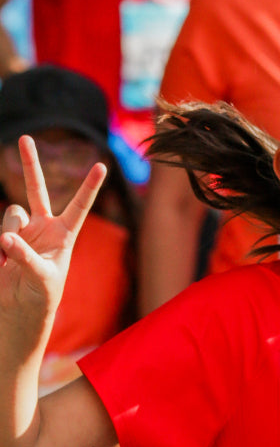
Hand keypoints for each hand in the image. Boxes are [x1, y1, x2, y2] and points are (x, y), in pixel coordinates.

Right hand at [0, 135, 106, 332]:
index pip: (79, 206)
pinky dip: (1, 246)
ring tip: (10, 255)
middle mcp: (44, 226)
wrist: (21, 308)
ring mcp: (22, 230)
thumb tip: (6, 239)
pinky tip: (4, 263)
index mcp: (65, 234)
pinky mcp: (5, 238)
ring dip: (8, 232)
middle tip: (25, 138)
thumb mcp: (41, 278)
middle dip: (29, 165)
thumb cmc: (42, 295)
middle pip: (36, 189)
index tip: (103, 165)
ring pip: (11, 213)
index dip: (89, 187)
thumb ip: (25, 257)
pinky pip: (0, 231)